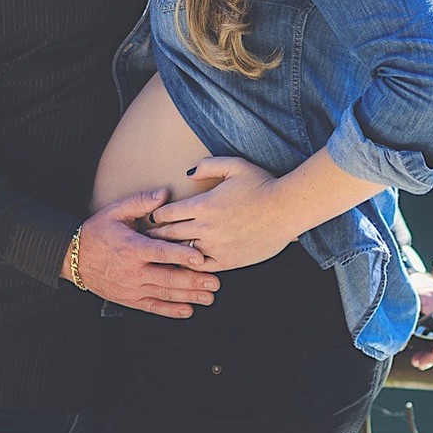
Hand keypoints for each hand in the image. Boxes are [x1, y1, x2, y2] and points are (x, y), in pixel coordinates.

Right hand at [65, 189, 220, 318]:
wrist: (73, 258)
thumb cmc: (97, 231)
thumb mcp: (115, 211)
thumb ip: (141, 202)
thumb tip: (164, 194)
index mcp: (132, 248)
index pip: (160, 253)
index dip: (181, 256)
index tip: (201, 259)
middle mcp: (133, 271)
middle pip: (168, 278)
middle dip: (193, 281)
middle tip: (214, 282)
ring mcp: (131, 288)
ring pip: (164, 294)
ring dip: (188, 297)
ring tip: (209, 297)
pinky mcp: (129, 299)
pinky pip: (153, 307)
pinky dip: (170, 311)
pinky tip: (188, 311)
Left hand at [144, 157, 291, 269]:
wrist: (287, 209)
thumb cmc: (262, 184)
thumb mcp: (235, 165)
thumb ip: (208, 166)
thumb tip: (188, 174)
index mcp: (203, 204)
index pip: (166, 213)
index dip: (156, 215)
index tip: (152, 218)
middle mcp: (205, 227)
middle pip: (169, 234)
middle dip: (155, 236)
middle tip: (145, 239)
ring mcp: (215, 246)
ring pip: (182, 253)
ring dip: (169, 253)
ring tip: (158, 255)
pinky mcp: (228, 261)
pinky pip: (200, 267)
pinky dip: (189, 267)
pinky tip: (183, 266)